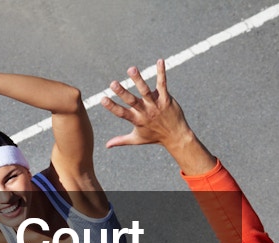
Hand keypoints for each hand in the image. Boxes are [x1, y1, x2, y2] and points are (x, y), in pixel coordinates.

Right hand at [102, 59, 215, 174]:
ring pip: (145, 90)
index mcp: (136, 120)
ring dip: (138, 79)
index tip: (102, 99)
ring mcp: (156, 105)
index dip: (111, 106)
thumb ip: (120, 140)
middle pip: (132, 101)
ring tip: (131, 69)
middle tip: (113, 83)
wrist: (176, 136)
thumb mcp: (137, 139)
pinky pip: (162, 84)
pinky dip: (161, 72)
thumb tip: (107, 145)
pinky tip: (160, 61)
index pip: (121, 113)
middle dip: (122, 92)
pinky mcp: (166, 99)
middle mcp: (145, 112)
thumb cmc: (155, 137)